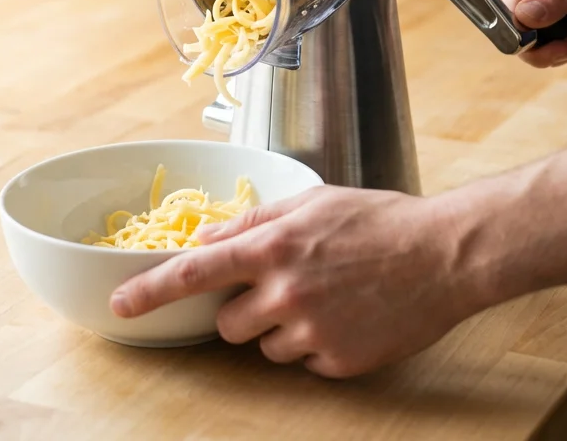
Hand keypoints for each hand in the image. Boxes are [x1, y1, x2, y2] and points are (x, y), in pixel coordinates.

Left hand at [110, 187, 484, 377]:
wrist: (446, 256)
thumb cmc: (383, 222)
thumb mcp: (315, 202)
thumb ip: (254, 220)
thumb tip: (206, 238)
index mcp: (274, 247)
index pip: (193, 273)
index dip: (149, 290)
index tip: (120, 305)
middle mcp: (285, 292)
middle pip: (228, 324)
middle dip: (245, 310)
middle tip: (285, 288)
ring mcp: (312, 332)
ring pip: (266, 347)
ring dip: (284, 329)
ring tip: (330, 299)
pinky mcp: (337, 362)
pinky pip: (306, 363)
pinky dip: (320, 346)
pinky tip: (351, 317)